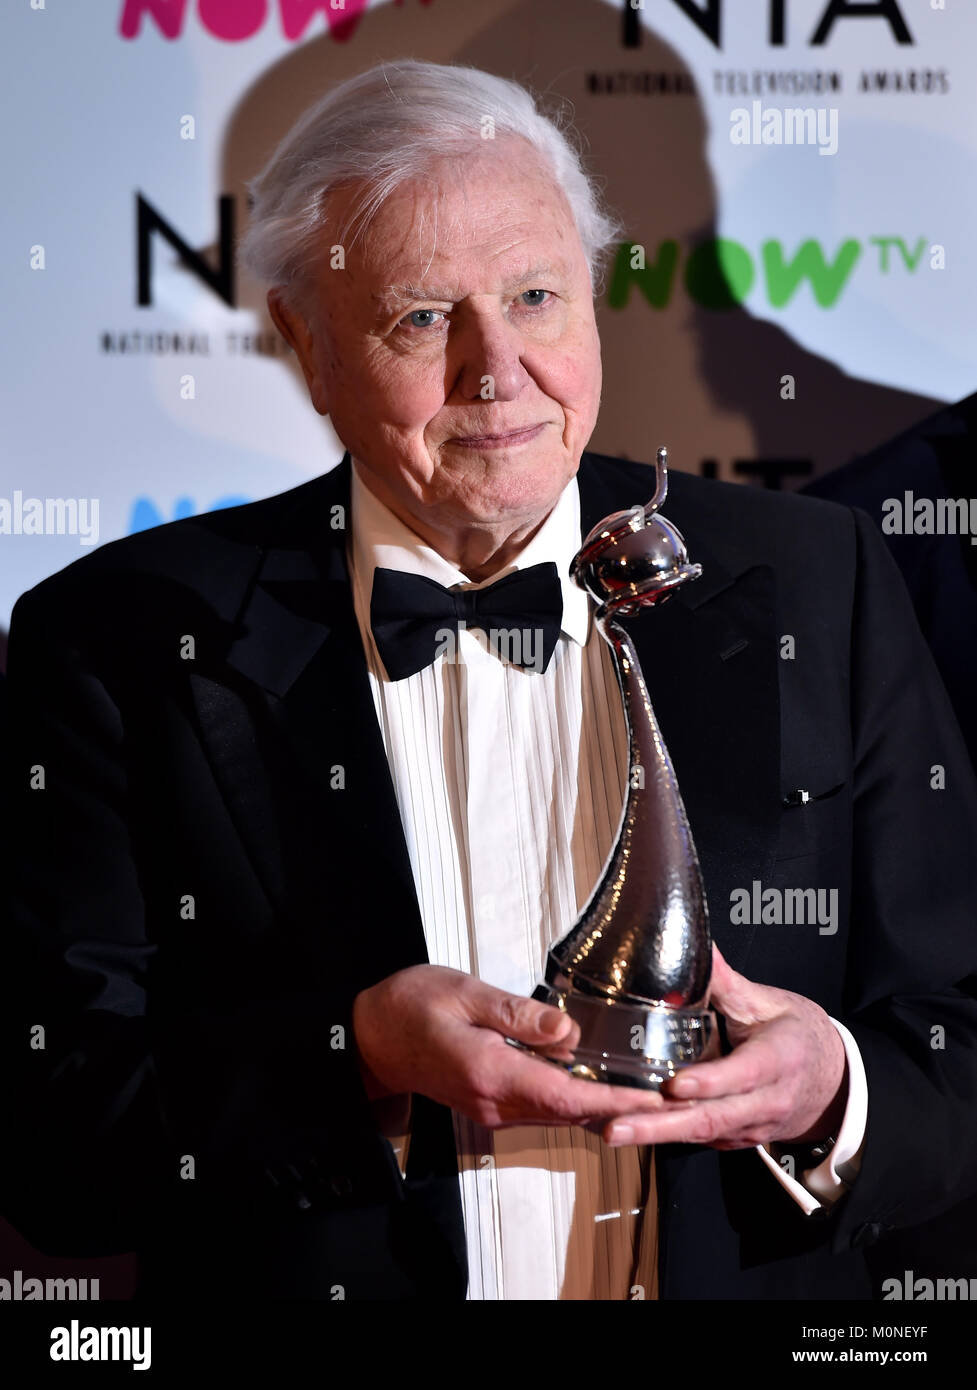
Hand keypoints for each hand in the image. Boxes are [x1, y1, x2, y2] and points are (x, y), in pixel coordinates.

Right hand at [351, 964, 670, 1131]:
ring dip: (601, 1106)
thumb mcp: (465, 993)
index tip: (652, 1100)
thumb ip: (517, 1015)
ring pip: (558, 1114)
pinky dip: (575, 1100)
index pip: (565, 1098)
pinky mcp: (490, 1103)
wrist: (370, 1037)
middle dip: (620, 1107)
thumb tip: (567, 1032)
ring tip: (645, 1090)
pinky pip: (542, 1107)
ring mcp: (492, 1108)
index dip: (613, 1101)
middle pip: (570, 1114)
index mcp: (490, 1072)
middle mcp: (494, 1101)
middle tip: (668, 1095)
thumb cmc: (410, 1007)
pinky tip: (597, 1084)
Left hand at [601, 944, 847, 1149]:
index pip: (741, 1075)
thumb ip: (727, 982)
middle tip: (617, 1126)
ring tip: (613, 1131)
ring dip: (656, 1136)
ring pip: (701, 1134)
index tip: (674, 1084)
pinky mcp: (735, 1137)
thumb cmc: (798, 1037)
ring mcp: (750, 1126)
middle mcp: (765, 1102)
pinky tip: (630, 1129)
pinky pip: (700, 1139)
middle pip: (711, 1118)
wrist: (832, 1082)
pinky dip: (665, 1138)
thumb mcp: (768, 1003)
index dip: (708, 1082)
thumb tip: (698, 945)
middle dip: (661, 1126)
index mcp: (778, 1061)